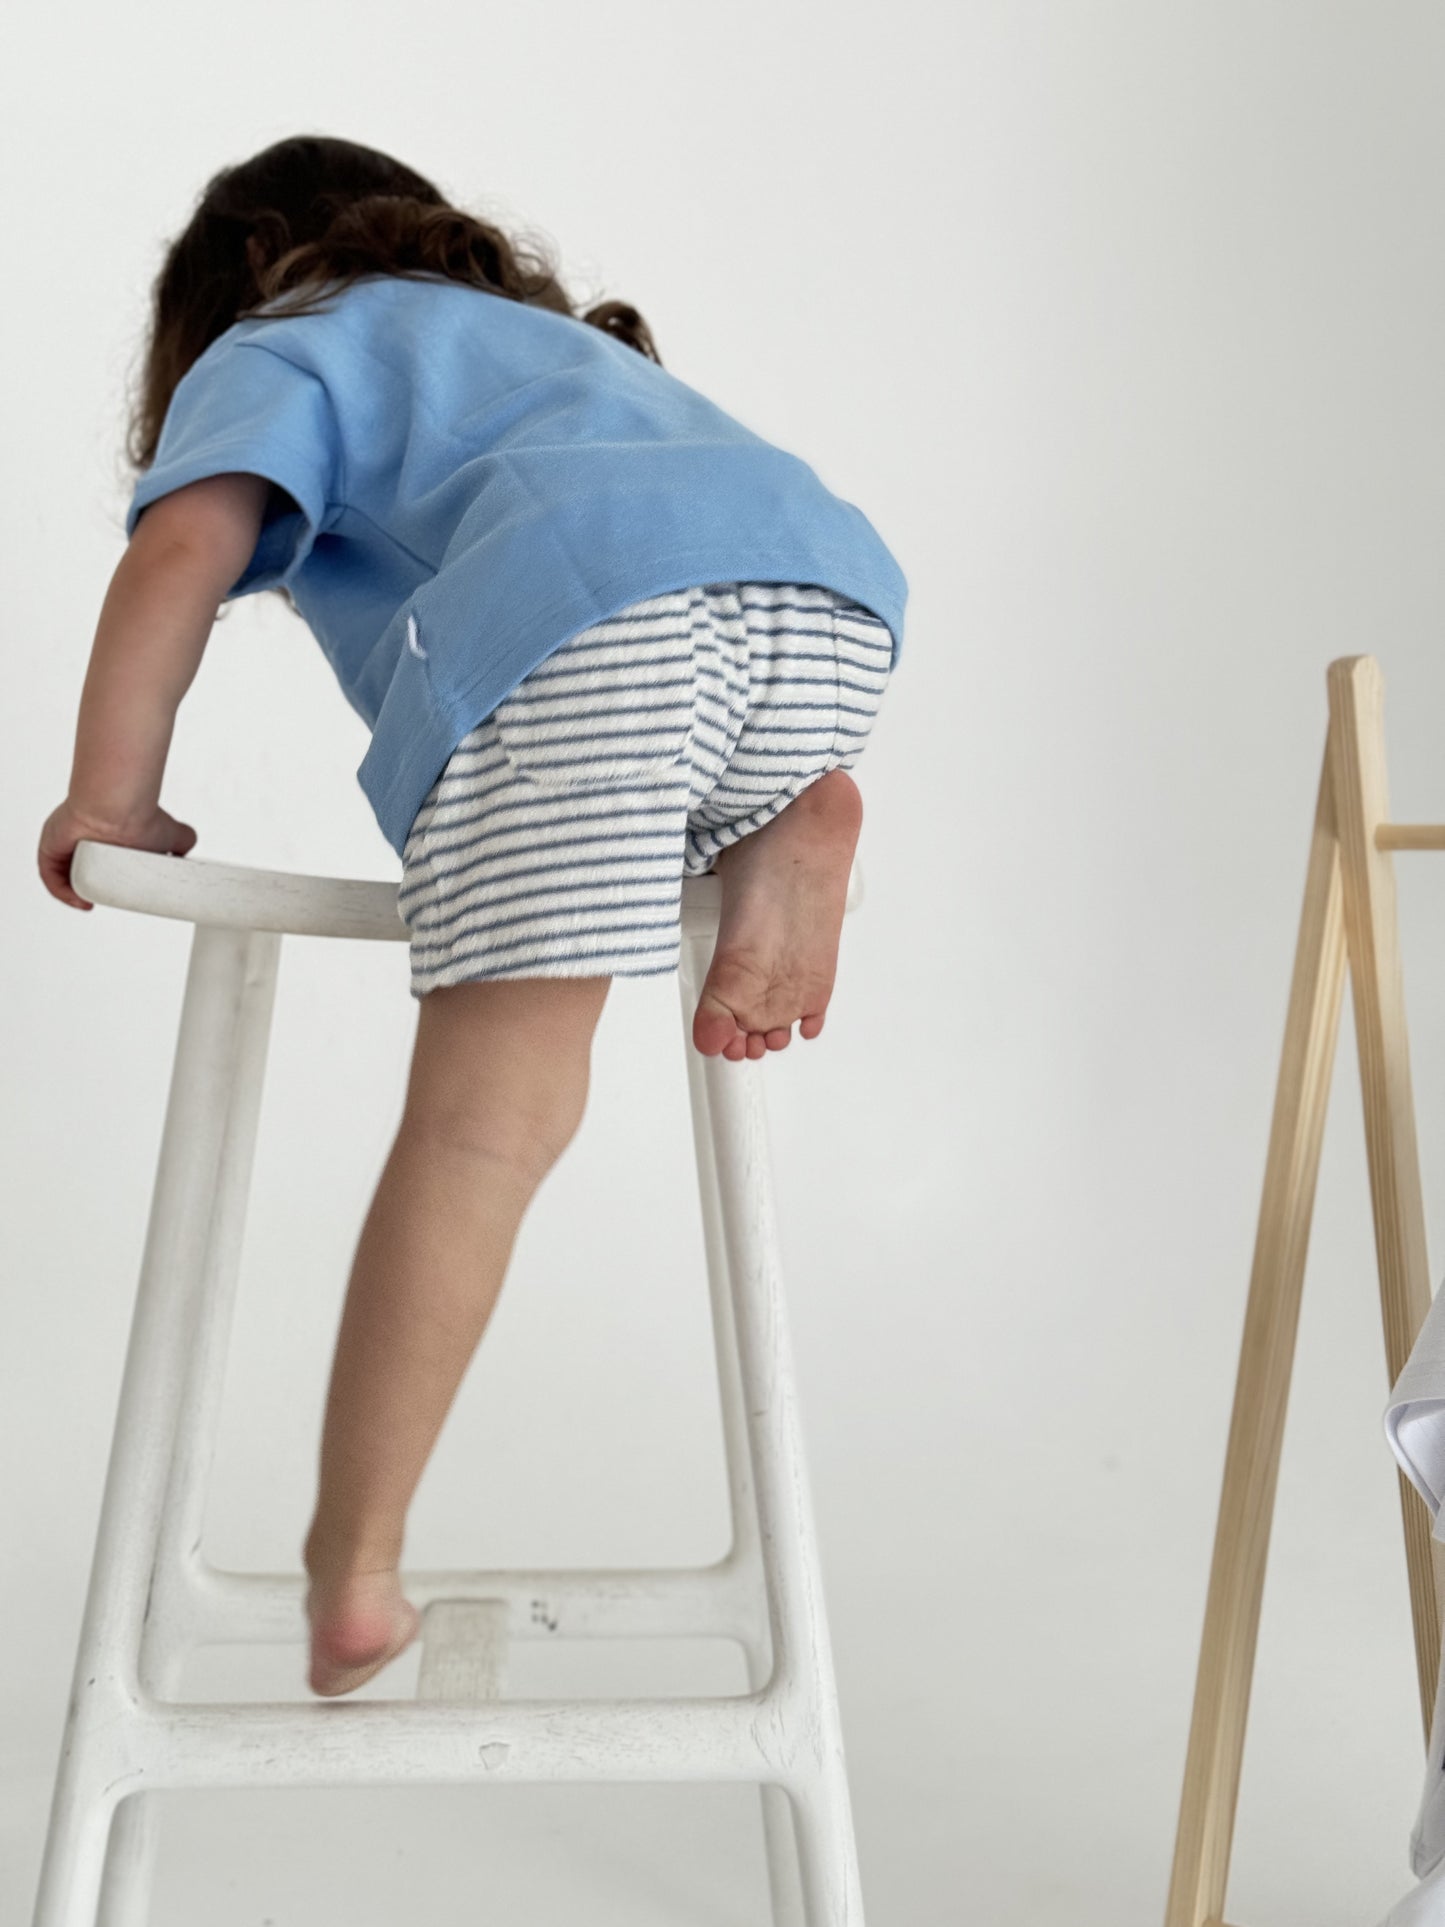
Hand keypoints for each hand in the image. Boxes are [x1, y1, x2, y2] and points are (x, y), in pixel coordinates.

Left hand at [38, 799, 197, 910]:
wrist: (118, 809)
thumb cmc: (143, 817)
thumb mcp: (175, 834)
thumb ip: (183, 842)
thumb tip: (187, 855)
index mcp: (111, 839)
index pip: (105, 866)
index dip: (113, 885)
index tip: (124, 896)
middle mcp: (87, 841)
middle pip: (86, 874)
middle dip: (97, 890)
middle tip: (110, 899)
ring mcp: (67, 846)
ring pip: (68, 876)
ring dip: (80, 893)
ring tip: (94, 902)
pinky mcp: (51, 850)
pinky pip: (51, 876)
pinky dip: (63, 892)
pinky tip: (79, 900)